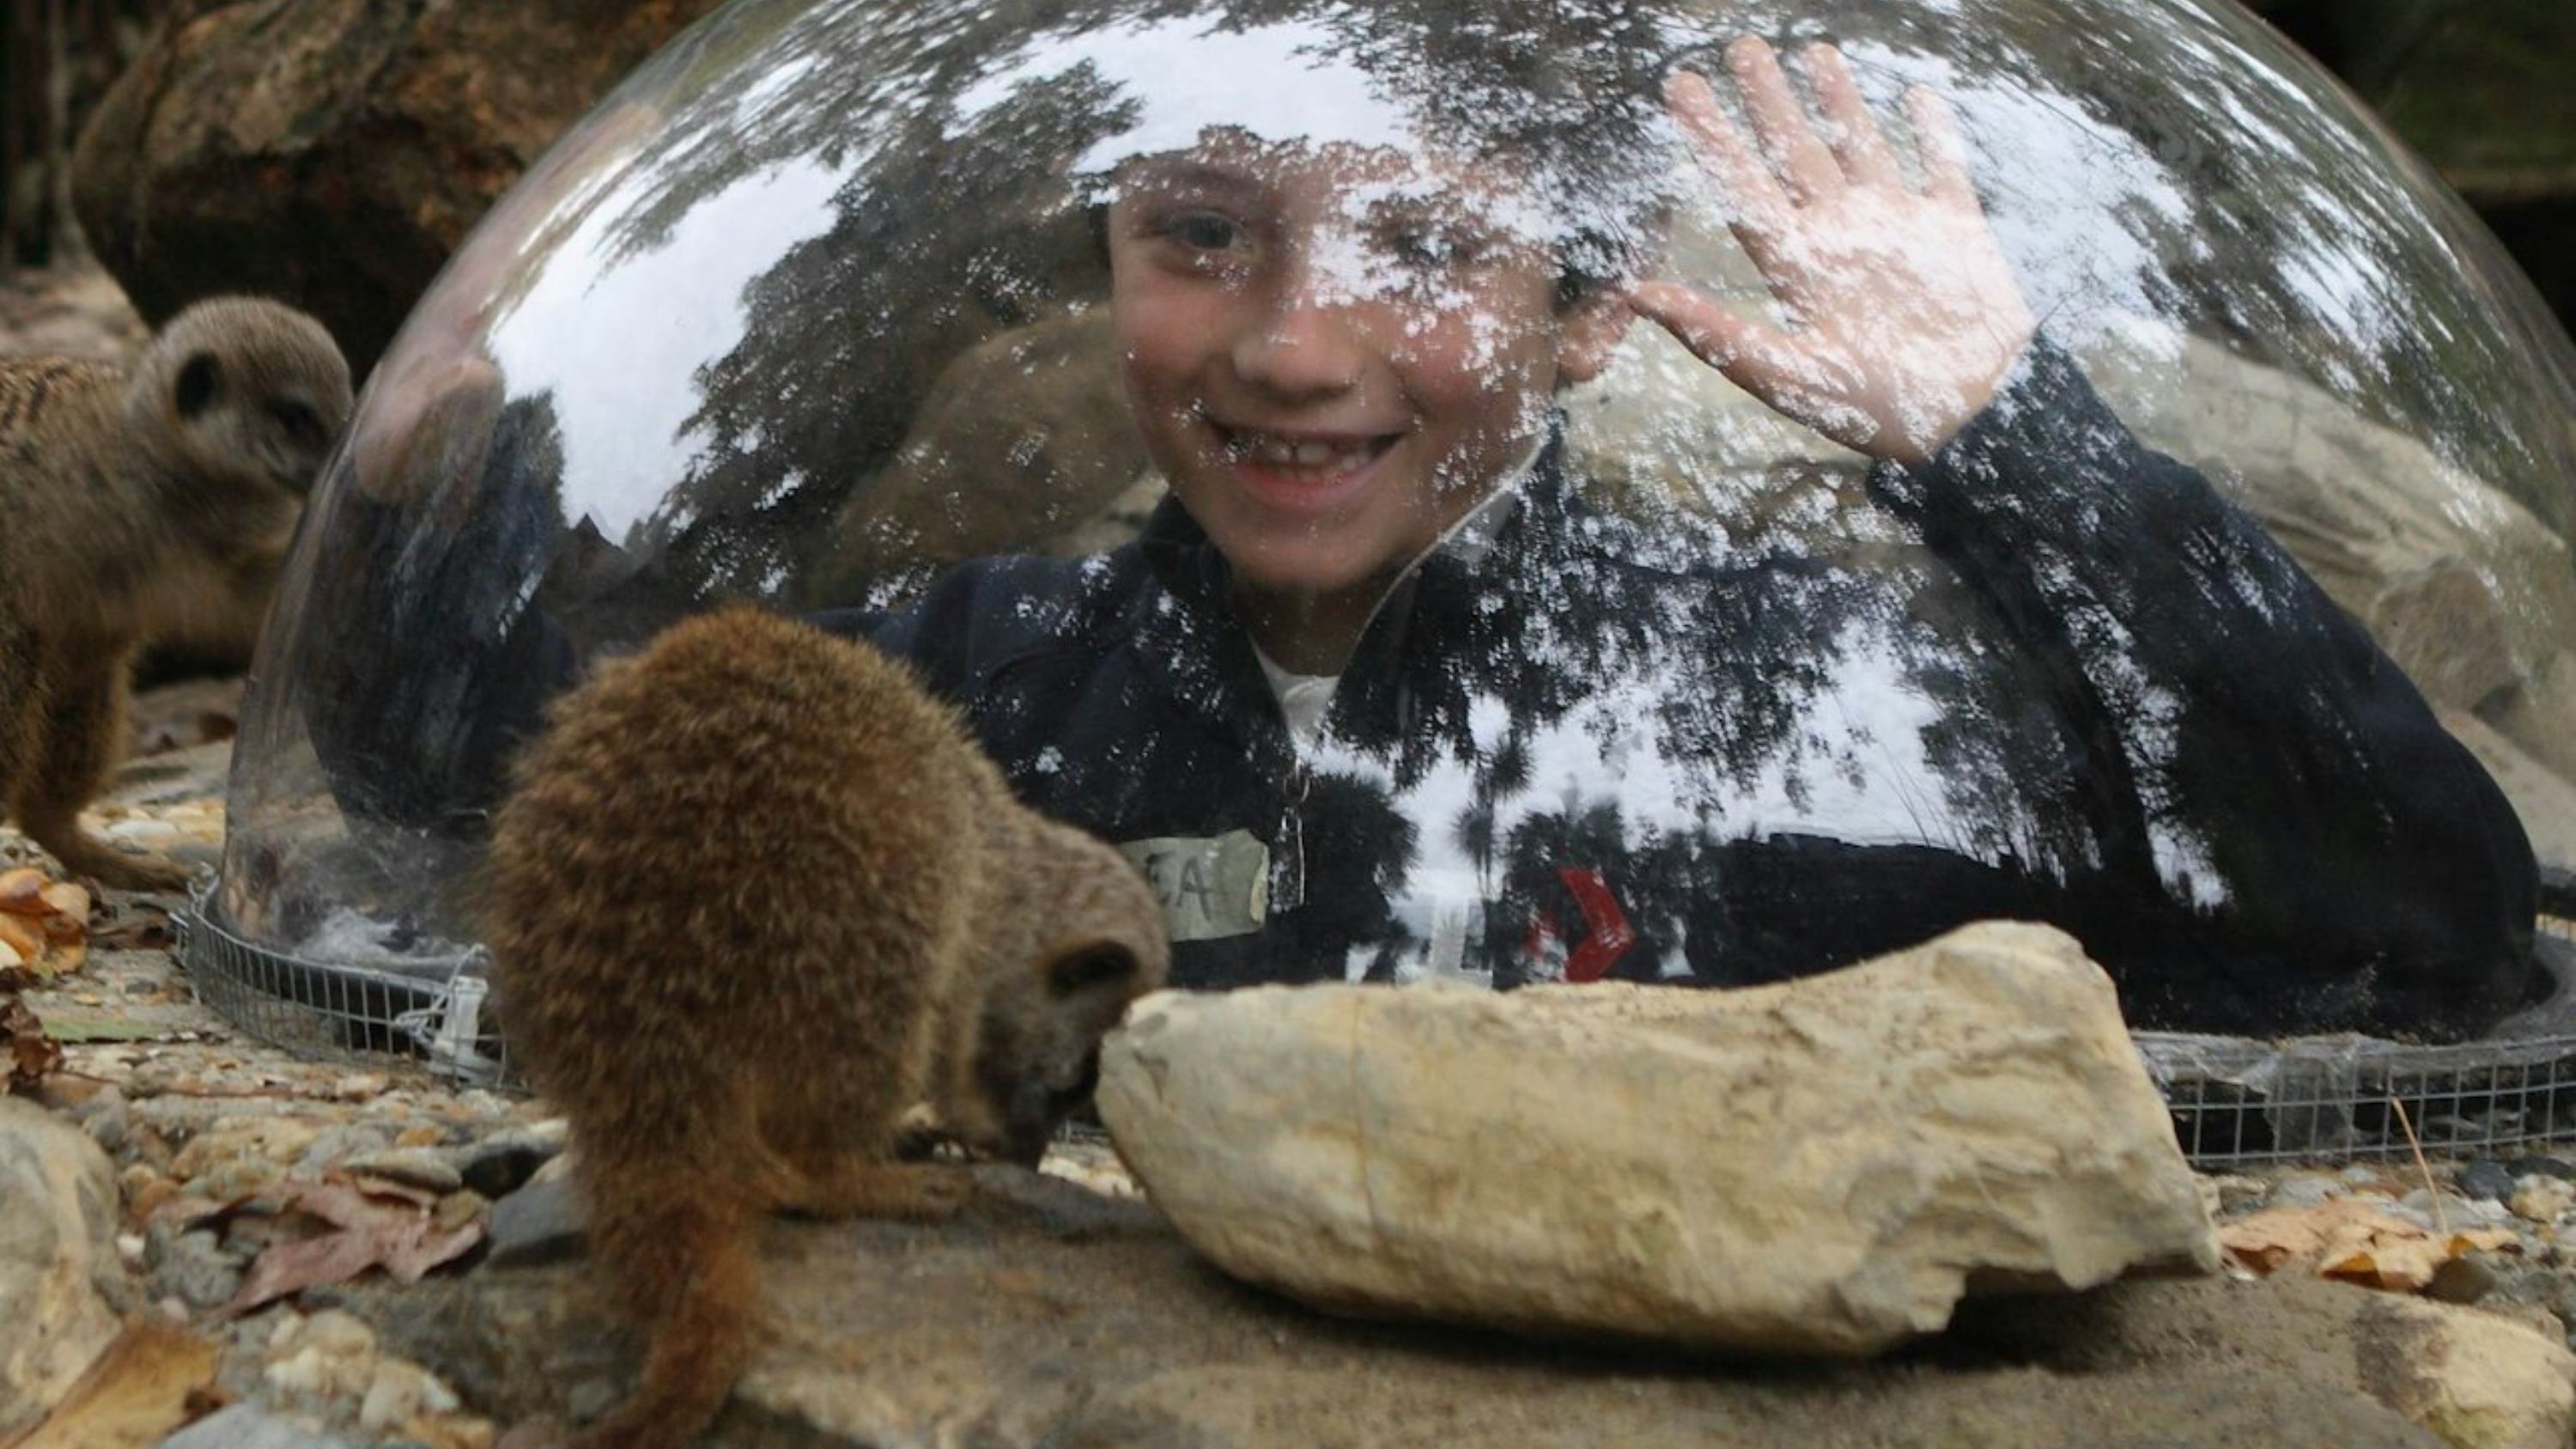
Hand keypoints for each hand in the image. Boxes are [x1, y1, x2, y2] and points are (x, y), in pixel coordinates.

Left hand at [1628, 39, 2035, 466]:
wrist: (1970, 420)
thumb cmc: (1875, 411)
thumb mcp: (1785, 376)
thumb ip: (1712, 332)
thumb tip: (1634, 295)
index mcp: (1800, 267)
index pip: (1745, 187)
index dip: (1713, 138)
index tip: (1683, 89)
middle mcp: (1843, 238)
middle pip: (1797, 154)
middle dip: (1769, 102)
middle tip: (1741, 49)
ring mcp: (1899, 229)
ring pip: (1862, 145)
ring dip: (1840, 100)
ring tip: (1814, 50)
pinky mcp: (1956, 230)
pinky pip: (1942, 167)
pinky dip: (1932, 131)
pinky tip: (1916, 95)